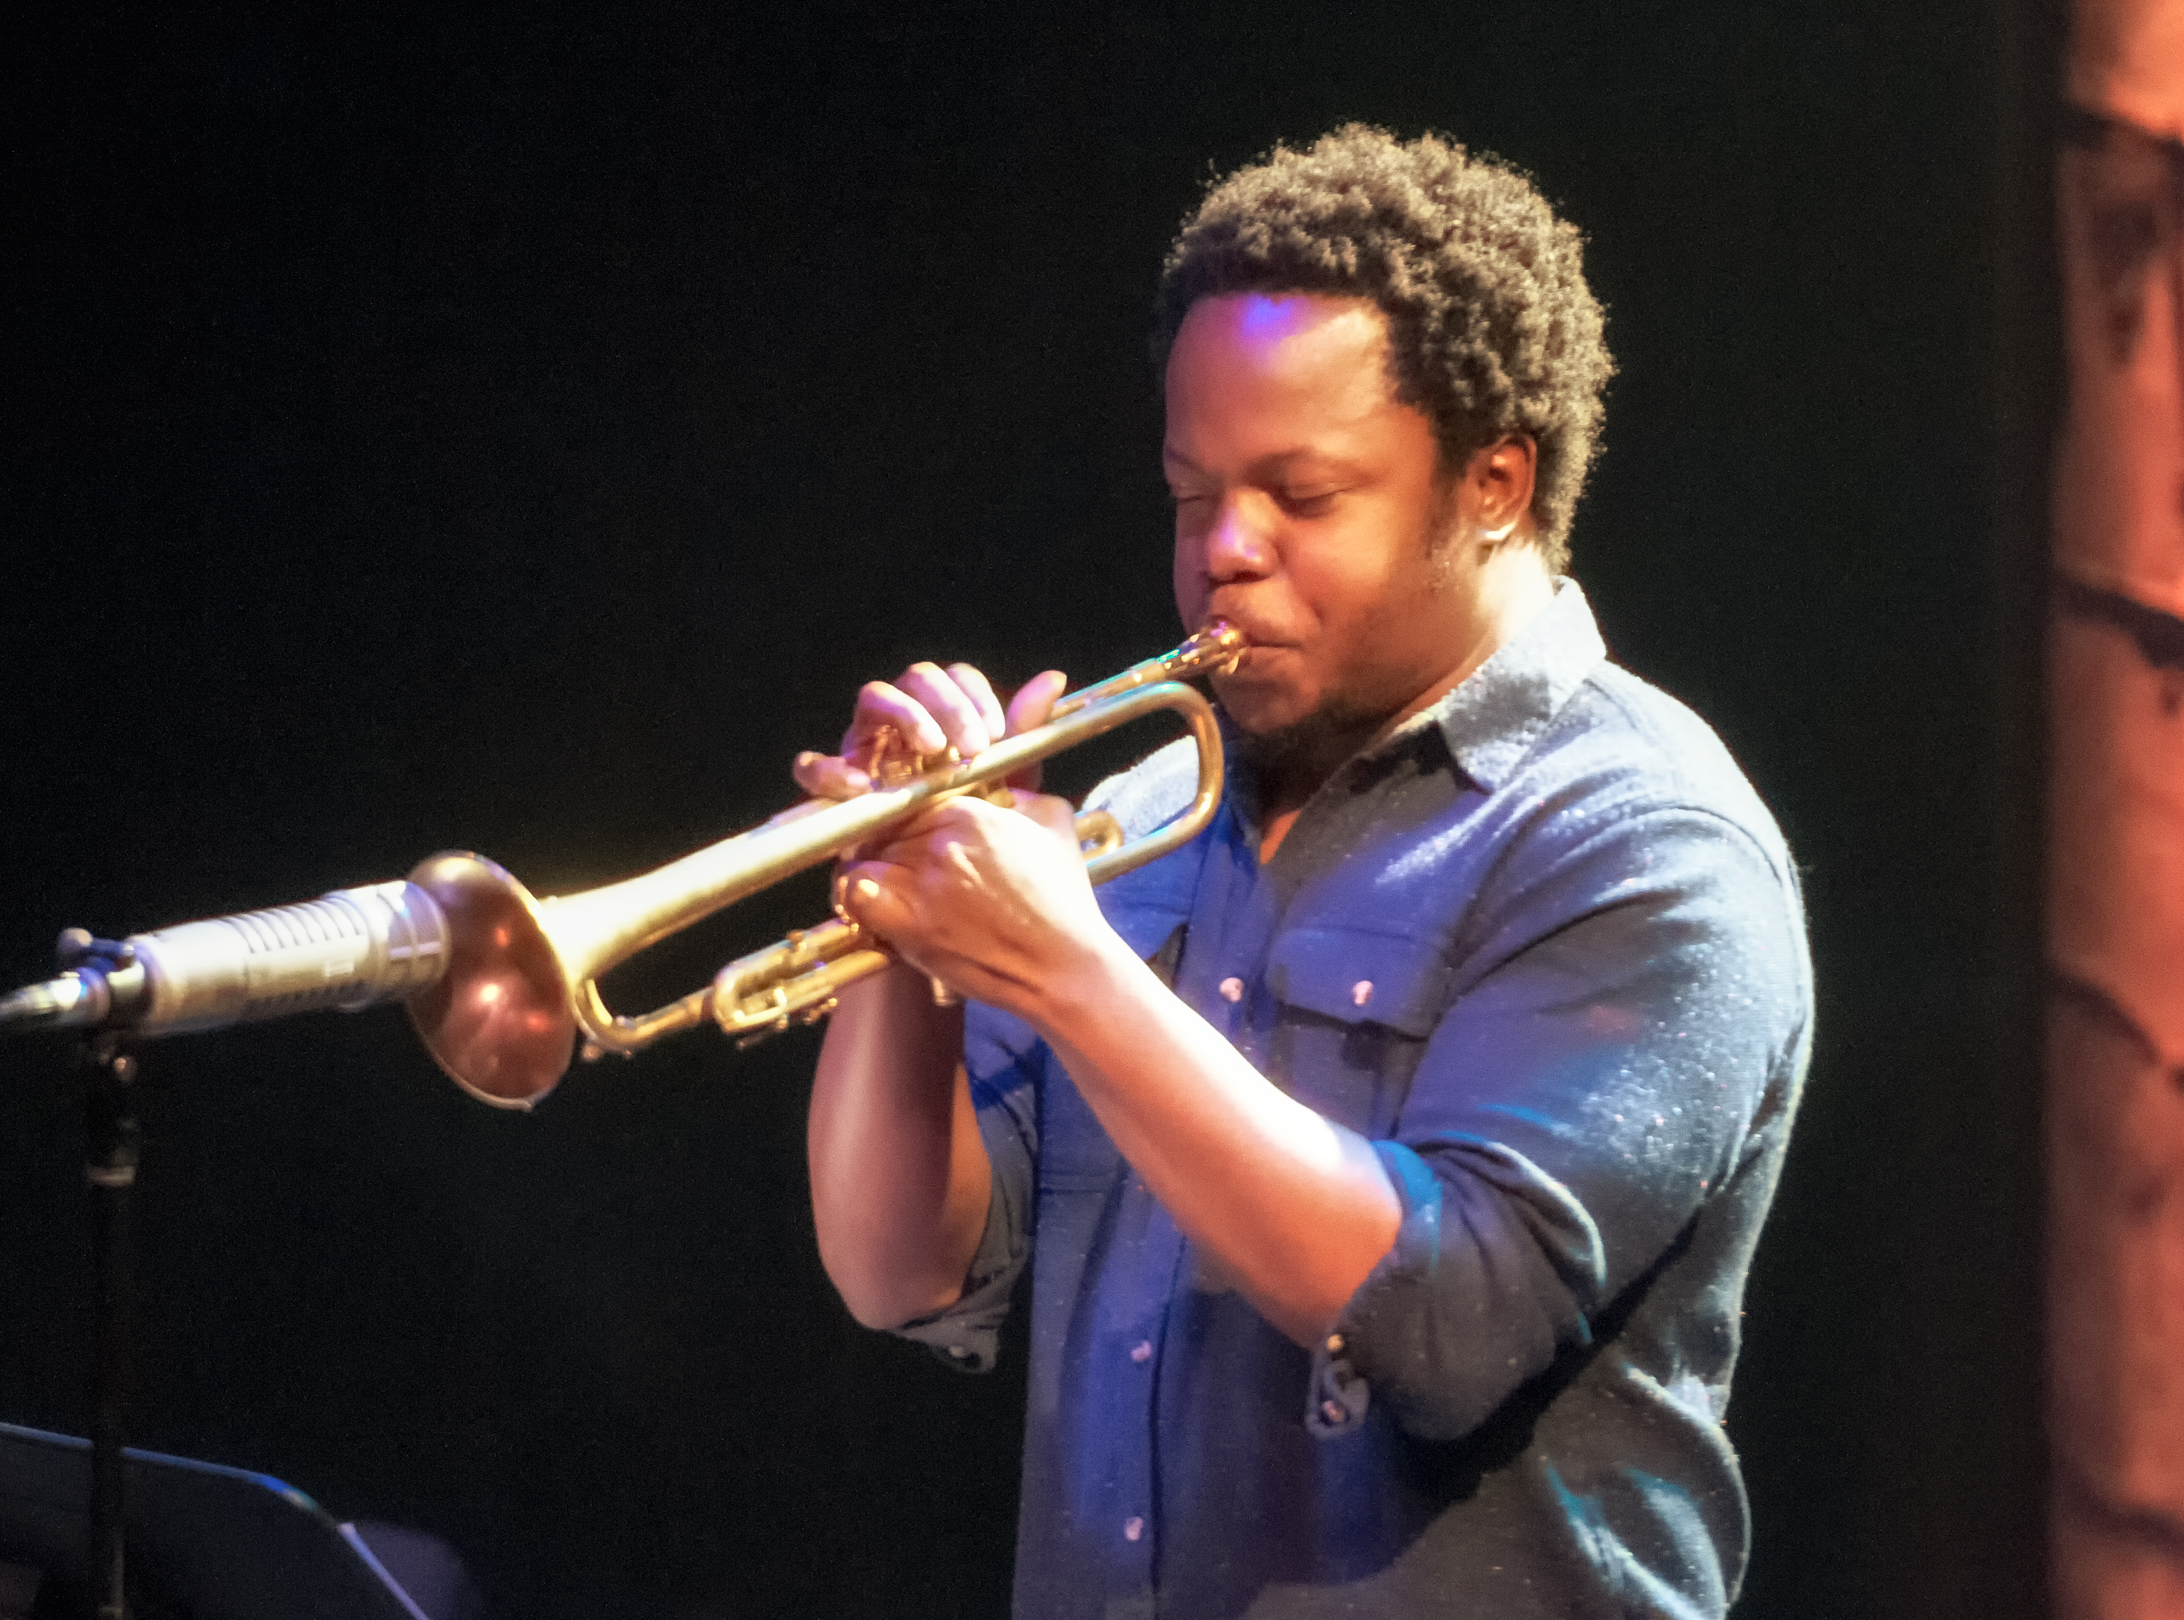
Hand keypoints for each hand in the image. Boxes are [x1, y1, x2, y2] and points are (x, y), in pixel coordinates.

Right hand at [793, 661, 1069, 799]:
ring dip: (905, 714)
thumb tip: (1053, 679)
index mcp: (944, 715)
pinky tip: (867, 785)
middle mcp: (904, 722)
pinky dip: (834, 768)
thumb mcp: (1004, 782)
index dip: (974, 694)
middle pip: (917, 678)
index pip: (954, 678)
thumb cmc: (972, 826)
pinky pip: (814, 766)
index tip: (996, 733)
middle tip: (972, 746)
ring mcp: (868, 746)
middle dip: (947, 703)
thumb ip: (1022, 733)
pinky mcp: (837, 784)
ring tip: (932, 748)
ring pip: (873, 698)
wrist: (945, 888)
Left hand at [834, 791, 1118, 1019]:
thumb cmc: (1064, 901)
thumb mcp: (1055, 826)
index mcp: (969, 811)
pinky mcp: (910, 924)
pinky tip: (874, 905)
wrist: (1063, 966)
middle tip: (898, 864)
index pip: (908, 797)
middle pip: (881, 826)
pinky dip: (855, 895)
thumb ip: (1022, 796)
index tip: (909, 834)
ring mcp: (922, 882)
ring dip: (869, 867)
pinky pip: (855, 892)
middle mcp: (939, 841)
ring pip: (862, 855)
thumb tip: (1000, 789)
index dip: (904, 816)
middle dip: (885, 841)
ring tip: (885, 885)